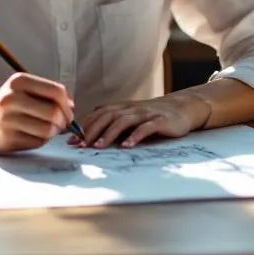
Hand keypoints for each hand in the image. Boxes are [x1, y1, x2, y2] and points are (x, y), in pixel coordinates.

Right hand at [0, 73, 73, 152]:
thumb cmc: (6, 105)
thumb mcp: (22, 90)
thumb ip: (47, 94)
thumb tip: (72, 107)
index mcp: (19, 81)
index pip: (56, 92)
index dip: (68, 105)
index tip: (69, 112)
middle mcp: (12, 98)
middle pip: (54, 112)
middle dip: (64, 121)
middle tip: (62, 124)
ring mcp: (8, 120)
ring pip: (48, 130)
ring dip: (54, 132)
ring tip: (48, 130)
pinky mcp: (8, 138)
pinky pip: (38, 142)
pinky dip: (42, 140)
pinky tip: (33, 135)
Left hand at [74, 94, 209, 148]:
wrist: (182, 108)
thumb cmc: (152, 116)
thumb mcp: (131, 115)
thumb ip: (113, 121)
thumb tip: (88, 133)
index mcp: (122, 107)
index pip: (99, 114)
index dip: (84, 126)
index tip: (71, 140)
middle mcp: (131, 108)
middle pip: (107, 117)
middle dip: (91, 131)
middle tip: (80, 145)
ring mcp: (146, 114)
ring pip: (123, 121)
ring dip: (109, 134)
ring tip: (98, 147)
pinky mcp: (160, 121)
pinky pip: (145, 128)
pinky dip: (134, 136)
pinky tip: (126, 146)